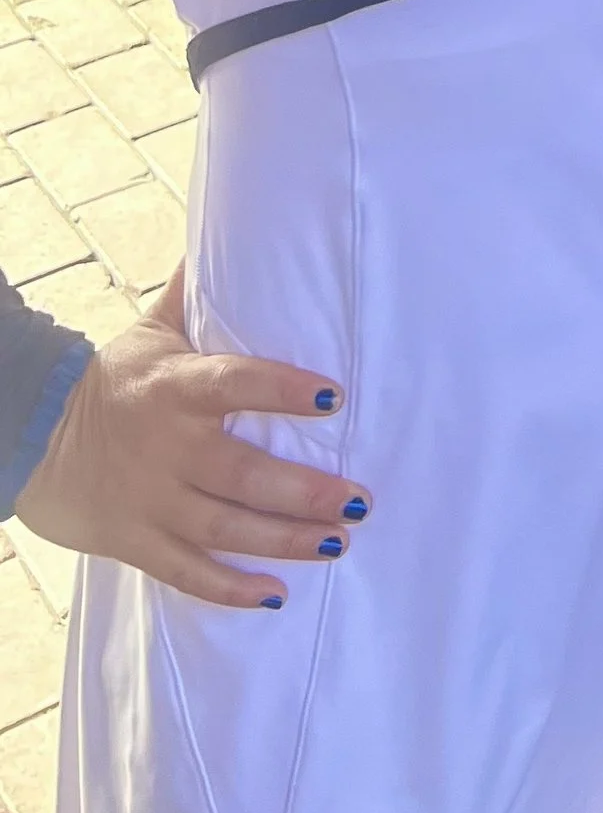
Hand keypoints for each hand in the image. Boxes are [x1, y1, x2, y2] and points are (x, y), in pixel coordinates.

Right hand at [16, 269, 369, 609]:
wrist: (32, 438)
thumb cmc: (114, 379)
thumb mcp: (153, 330)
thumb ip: (197, 290)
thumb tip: (237, 217)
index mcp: (176, 387)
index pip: (237, 383)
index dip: (284, 390)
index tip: (337, 395)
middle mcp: (168, 447)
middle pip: (243, 473)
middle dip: (304, 491)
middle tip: (360, 500)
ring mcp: (153, 501)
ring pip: (226, 528)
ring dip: (285, 540)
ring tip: (340, 543)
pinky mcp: (137, 542)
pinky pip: (188, 572)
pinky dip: (230, 589)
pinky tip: (277, 596)